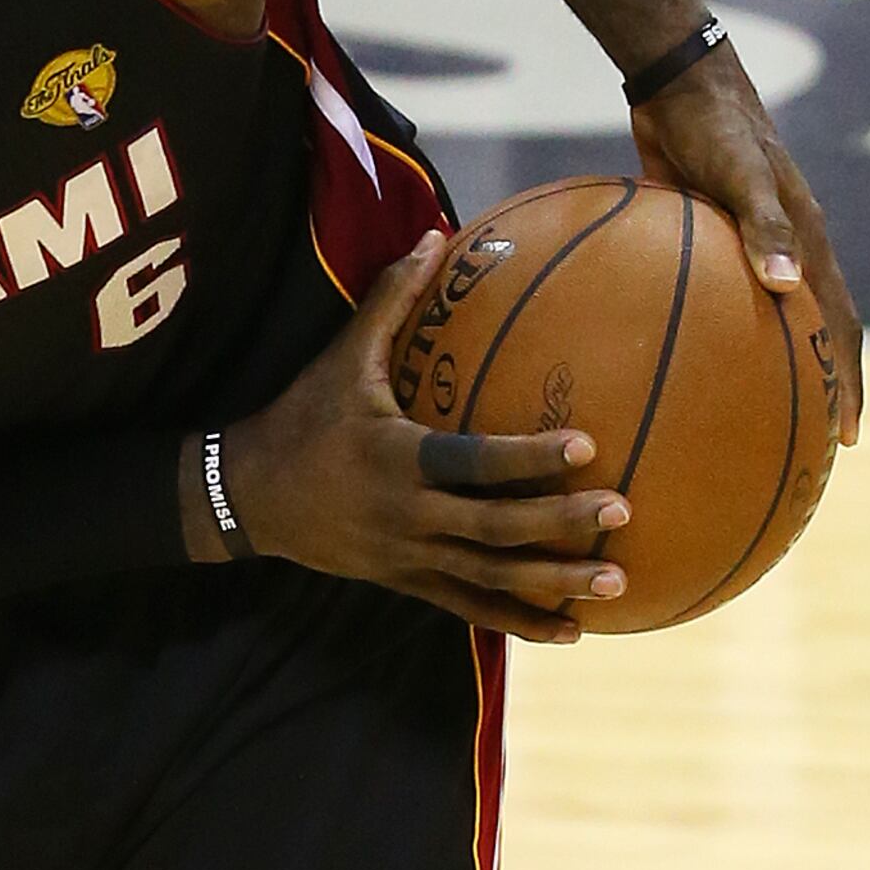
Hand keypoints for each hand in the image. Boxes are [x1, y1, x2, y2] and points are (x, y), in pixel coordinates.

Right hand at [218, 236, 630, 643]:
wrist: (248, 498)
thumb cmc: (303, 419)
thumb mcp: (340, 360)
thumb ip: (391, 300)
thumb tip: (437, 235)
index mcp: (394, 458)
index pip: (470, 461)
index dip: (526, 458)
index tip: (586, 445)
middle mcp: (406, 515)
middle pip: (493, 528)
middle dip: (559, 524)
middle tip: (622, 511)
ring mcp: (408, 556)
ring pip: (491, 577)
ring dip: (555, 583)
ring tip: (618, 580)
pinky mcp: (407, 583)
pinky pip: (471, 608)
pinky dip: (521, 623)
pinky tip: (572, 633)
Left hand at [629, 41, 865, 444]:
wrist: (678, 83)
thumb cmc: (713, 126)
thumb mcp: (740, 173)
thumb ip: (764, 226)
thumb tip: (786, 288)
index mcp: (809, 243)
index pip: (840, 327)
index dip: (847, 382)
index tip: (846, 437)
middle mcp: (790, 250)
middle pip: (815, 333)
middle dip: (817, 389)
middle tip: (804, 446)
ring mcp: (752, 245)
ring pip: (769, 319)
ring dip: (768, 365)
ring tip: (744, 418)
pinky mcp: (713, 238)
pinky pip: (718, 297)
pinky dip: (710, 331)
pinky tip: (670, 360)